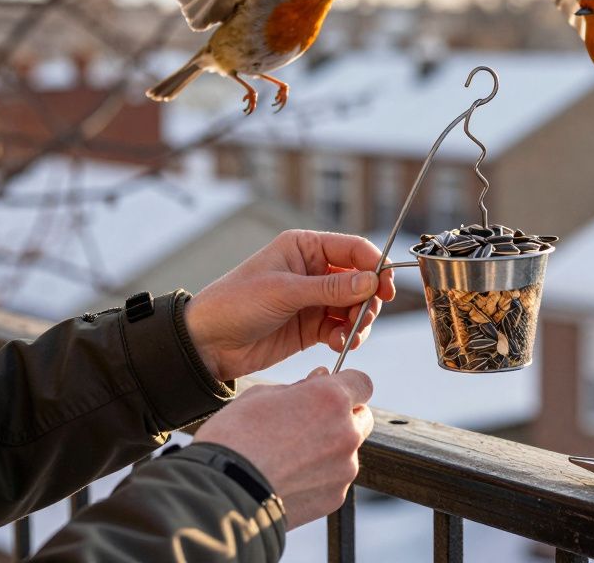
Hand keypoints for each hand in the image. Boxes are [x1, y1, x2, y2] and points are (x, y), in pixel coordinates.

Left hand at [184, 230, 395, 380]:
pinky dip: (346, 336)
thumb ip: (331, 288)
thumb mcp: (285, 292)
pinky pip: (342, 328)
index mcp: (305, 248)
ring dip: (358, 321)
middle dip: (367, 299)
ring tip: (348, 335)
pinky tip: (337, 343)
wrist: (208, 344)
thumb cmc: (236, 304)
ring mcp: (314, 299)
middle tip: (362, 317)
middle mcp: (313, 270)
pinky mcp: (312, 326)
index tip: (385, 288)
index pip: (353, 249)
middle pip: (360, 280)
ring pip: (355, 306)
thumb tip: (371, 281)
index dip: (374, 266)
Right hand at [195, 368, 373, 528]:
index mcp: (330, 399)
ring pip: (347, 451)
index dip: (346, 385)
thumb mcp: (262, 395)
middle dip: (343, 417)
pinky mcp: (335, 497)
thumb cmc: (235, 437)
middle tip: (309, 424)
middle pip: (361, 418)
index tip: (329, 392)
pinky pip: (335, 479)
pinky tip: (289, 478)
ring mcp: (344, 468)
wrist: (221, 492)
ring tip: (290, 457)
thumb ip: (299, 388)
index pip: (362, 383)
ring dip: (330, 449)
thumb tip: (319, 379)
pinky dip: (319, 476)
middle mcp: (346, 432)